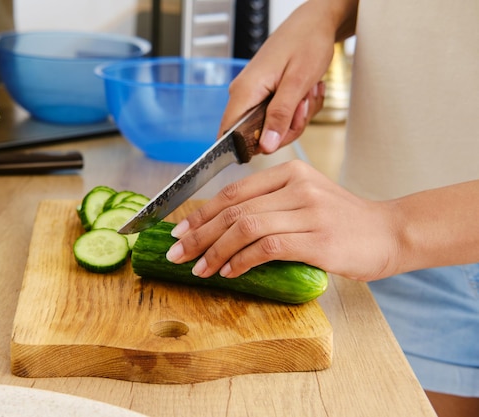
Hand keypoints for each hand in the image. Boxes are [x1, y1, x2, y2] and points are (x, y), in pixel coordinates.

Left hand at [166, 160, 399, 281]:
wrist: (390, 232)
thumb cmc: (343, 221)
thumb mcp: (305, 200)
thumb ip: (269, 205)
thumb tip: (221, 229)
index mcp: (290, 173)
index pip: (233, 192)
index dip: (201, 213)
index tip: (180, 231)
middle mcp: (297, 187)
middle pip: (234, 210)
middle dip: (199, 234)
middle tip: (178, 253)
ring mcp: (309, 211)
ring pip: (246, 228)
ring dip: (215, 252)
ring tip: (199, 269)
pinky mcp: (319, 240)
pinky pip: (267, 248)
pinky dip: (242, 261)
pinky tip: (230, 272)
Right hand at [219, 1, 336, 153]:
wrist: (314, 24)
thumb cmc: (306, 42)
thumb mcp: (297, 82)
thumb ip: (281, 115)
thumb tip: (266, 146)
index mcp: (245, 91)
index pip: (228, 134)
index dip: (250, 146)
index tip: (276, 139)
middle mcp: (243, 94)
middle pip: (256, 135)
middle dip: (286, 128)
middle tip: (303, 108)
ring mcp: (253, 95)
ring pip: (271, 128)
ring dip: (295, 118)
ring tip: (306, 95)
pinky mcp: (263, 95)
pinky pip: (277, 117)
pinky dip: (296, 111)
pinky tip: (305, 94)